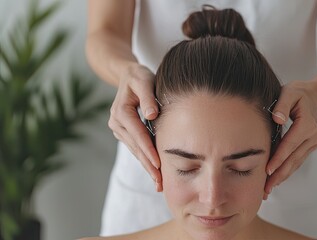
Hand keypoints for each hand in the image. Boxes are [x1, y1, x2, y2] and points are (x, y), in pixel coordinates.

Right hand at [108, 63, 162, 191]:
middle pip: (136, 148)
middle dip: (149, 165)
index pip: (138, 135)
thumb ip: (148, 97)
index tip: (158, 165)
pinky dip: (145, 159)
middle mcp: (117, 123)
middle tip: (160, 183)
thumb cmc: (138, 76)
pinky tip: (154, 172)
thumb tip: (152, 114)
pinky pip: (136, 148)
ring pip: (136, 151)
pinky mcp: (124, 132)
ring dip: (147, 166)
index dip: (149, 150)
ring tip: (159, 183)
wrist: (127, 75)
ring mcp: (119, 129)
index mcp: (121, 111)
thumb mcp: (144, 80)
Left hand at [263, 81, 316, 199]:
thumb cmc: (297, 93)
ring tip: (268, 189)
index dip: (278, 159)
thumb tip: (277, 119)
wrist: (313, 95)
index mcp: (307, 124)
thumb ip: (282, 105)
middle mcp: (313, 136)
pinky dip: (287, 171)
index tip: (267, 171)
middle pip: (293, 159)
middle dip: (278, 175)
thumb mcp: (290, 92)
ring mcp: (313, 143)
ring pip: (296, 163)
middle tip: (265, 189)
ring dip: (282, 177)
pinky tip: (276, 180)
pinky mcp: (310, 146)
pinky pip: (297, 161)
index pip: (290, 145)